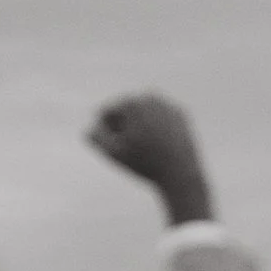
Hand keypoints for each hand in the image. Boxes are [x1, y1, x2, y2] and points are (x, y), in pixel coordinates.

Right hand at [85, 94, 214, 224]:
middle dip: (123, 129)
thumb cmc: (145, 164)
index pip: (106, 113)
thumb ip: (96, 138)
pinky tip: (161, 147)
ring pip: (143, 116)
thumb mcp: (113, 154)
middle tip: (134, 152)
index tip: (119, 151)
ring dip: (139, 129)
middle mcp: (150, 97)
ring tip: (146, 149)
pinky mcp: (181, 114)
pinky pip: (160, 120)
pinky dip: (157, 131)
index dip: (106, 134)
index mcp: (132, 102)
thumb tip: (90, 127)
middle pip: (126, 112)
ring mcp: (167, 104)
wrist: (181, 172)